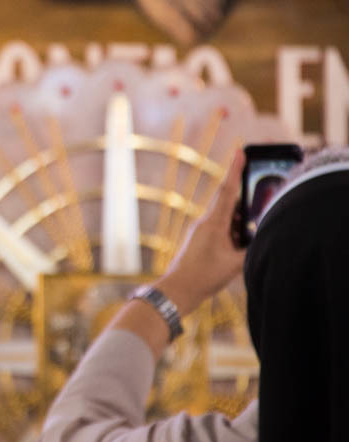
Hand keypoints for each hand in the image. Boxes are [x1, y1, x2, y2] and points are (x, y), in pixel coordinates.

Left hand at [157, 151, 245, 315]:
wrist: (177, 290)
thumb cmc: (203, 276)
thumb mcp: (236, 263)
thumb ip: (252, 248)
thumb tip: (263, 238)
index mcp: (213, 223)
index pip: (228, 191)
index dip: (235, 170)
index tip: (239, 151)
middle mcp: (205, 222)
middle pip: (229, 204)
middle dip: (245, 202)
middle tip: (254, 203)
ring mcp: (201, 231)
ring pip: (226, 219)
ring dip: (240, 224)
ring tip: (245, 239)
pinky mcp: (200, 240)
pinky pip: (221, 230)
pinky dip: (233, 234)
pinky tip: (238, 247)